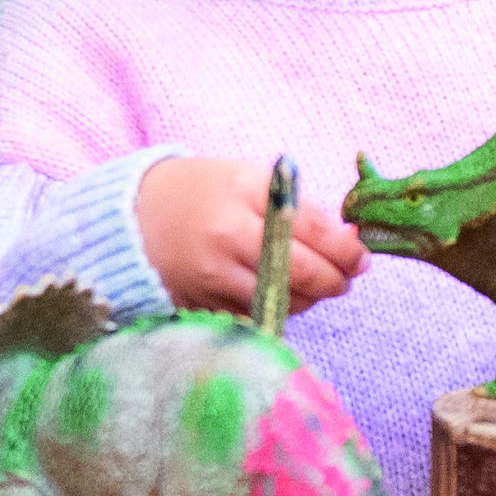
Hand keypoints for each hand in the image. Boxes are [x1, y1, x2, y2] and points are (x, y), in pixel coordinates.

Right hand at [138, 157, 363, 318]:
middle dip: (335, 280)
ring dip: (309, 299)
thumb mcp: (247, 181)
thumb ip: (294, 208)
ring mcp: (215, 273)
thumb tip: (346, 243)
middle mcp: (230, 234)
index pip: (313, 227)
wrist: (135, 218)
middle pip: (303, 270)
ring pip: (284, 299)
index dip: (345, 249)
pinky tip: (280, 295)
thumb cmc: (202, 194)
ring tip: (313, 287)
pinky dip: (277, 308)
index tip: (360, 258)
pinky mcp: (204, 302)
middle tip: (345, 280)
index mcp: (246, 192)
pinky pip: (257, 315)